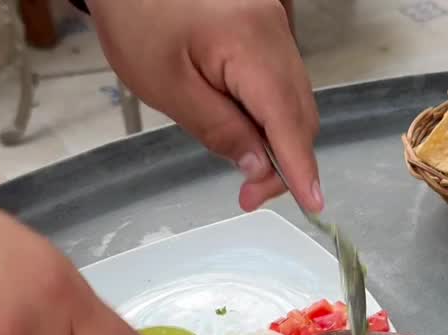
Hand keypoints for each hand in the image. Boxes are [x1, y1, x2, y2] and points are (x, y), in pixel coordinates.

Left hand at [88, 0, 321, 213]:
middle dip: (284, 160)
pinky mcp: (265, 27)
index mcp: (251, 43)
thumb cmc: (136, 18)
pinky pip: (280, 79)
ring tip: (243, 164)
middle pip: (298, 112)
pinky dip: (268, 112)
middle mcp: (275, 31)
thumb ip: (218, 130)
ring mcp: (274, 26)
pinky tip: (243, 127)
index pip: (287, 119)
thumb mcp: (168, 87)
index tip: (311, 203)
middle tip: (249, 194)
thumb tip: (259, 166)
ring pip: (292, 98)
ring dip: (276, 138)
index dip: (300, 166)